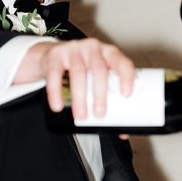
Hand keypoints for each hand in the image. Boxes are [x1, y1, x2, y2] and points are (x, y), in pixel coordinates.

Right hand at [17, 38, 135, 118]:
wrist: (54, 54)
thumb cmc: (84, 69)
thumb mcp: (98, 76)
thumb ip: (109, 98)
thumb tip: (123, 132)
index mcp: (109, 53)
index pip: (122, 62)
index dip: (127, 77)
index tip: (126, 95)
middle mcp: (93, 48)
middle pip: (99, 70)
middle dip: (100, 95)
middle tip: (100, 114)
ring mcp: (74, 49)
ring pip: (78, 73)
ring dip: (80, 97)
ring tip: (81, 115)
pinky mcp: (55, 55)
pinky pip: (55, 74)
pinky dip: (55, 93)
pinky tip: (58, 106)